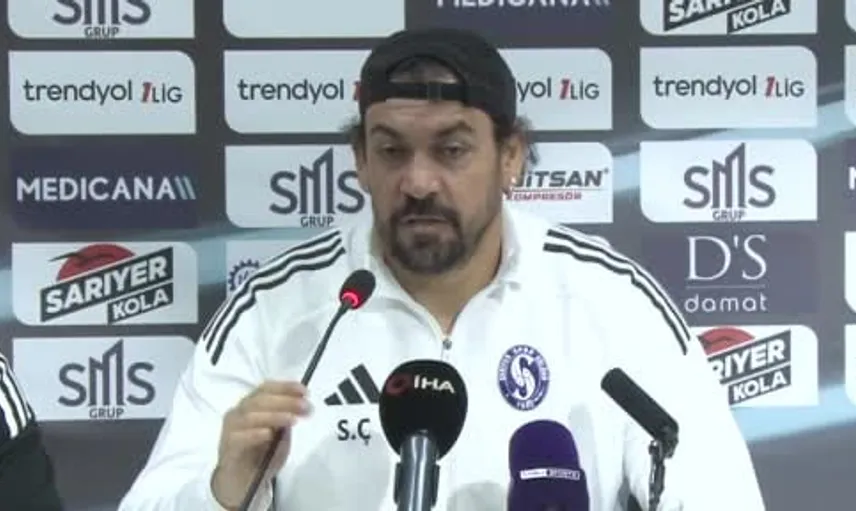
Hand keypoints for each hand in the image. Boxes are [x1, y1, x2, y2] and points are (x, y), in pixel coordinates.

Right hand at [211, 381, 311, 508]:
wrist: (243, 483)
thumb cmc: (263, 455)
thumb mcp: (281, 436)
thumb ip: (287, 421)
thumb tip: (301, 405)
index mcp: (251, 405)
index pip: (266, 388)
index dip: (285, 387)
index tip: (305, 391)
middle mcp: (239, 412)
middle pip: (260, 400)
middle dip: (285, 401)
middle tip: (304, 406)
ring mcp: (230, 429)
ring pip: (250, 416)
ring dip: (274, 415)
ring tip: (293, 419)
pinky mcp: (227, 447)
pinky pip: (239, 437)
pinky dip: (254, 434)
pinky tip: (268, 434)